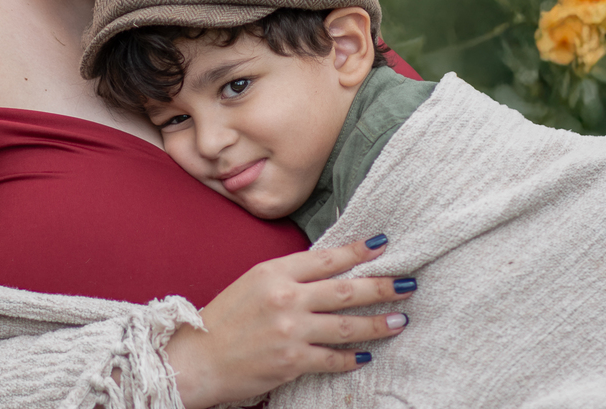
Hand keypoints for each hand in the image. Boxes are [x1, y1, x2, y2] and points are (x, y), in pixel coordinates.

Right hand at [165, 235, 412, 408]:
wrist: (196, 358)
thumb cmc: (223, 319)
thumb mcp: (252, 283)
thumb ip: (288, 276)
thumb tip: (330, 271)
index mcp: (274, 272)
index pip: (327, 258)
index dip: (359, 251)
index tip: (384, 244)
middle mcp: (285, 298)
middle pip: (346, 290)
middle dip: (383, 286)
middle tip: (409, 284)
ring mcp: (290, 331)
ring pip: (347, 325)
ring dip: (378, 323)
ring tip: (401, 320)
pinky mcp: (292, 361)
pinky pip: (333, 358)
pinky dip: (353, 357)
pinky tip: (368, 354)